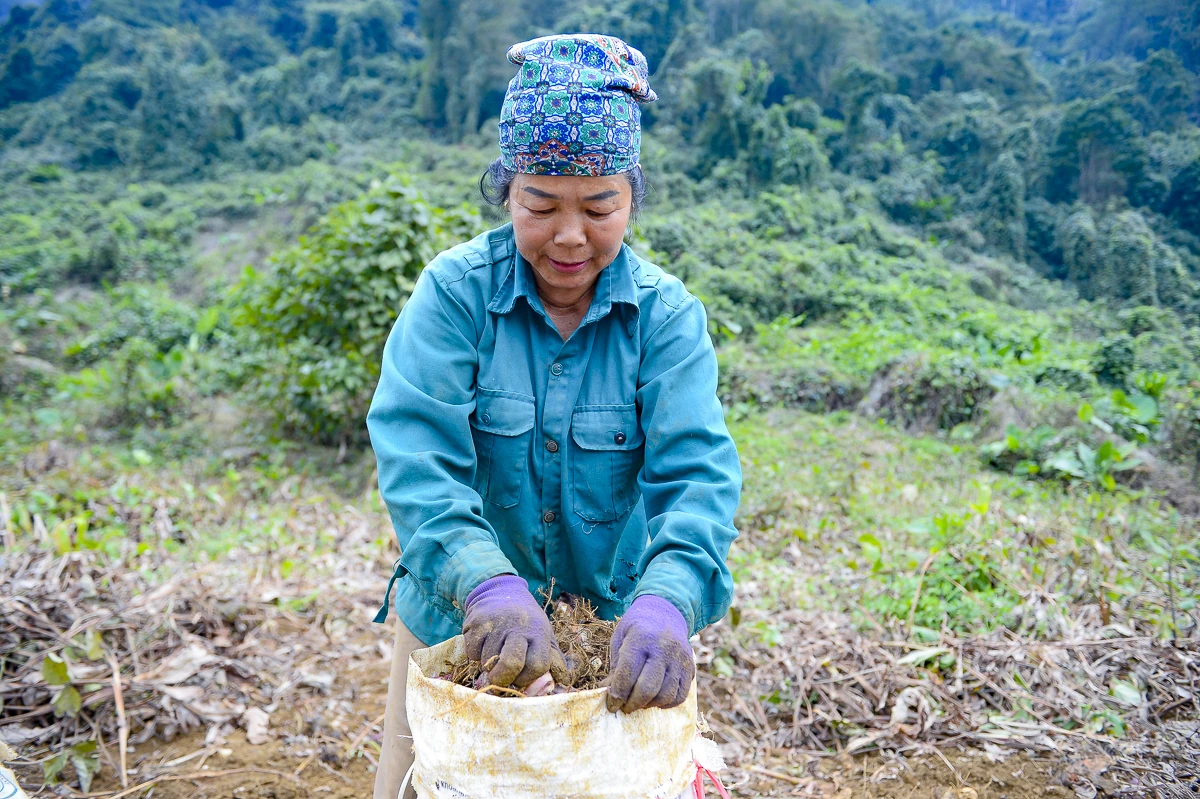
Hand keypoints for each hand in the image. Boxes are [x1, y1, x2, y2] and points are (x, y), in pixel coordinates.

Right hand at [463, 574, 568, 688]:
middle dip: (503, 679)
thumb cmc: (526, 622)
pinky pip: (472, 653)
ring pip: (487, 661)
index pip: (537, 665)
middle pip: (511, 664)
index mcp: (538, 632)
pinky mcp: (476, 622)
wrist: (500, 592)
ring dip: (488, 665)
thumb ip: (553, 659)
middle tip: (500, 679)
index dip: (528, 679)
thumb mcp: (544, 635)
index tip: (521, 678)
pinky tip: (483, 643)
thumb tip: (564, 681)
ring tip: (494, 652)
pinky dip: (475, 655)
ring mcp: (496, 623)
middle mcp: (518, 626)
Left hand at [606, 595, 693, 712]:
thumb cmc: (637, 628)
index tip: (611, 703)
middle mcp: (663, 648)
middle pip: (647, 689)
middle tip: (624, 707)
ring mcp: (680, 658)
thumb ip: (616, 667)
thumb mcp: (620, 639)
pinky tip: (656, 699)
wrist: (665, 612)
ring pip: (665, 695)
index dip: (616, 694)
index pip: (627, 674)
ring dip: (649, 705)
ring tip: (639, 702)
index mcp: (641, 638)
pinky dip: (666, 704)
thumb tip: (611, 696)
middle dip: (632, 704)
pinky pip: (680, 696)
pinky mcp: (690, 667)